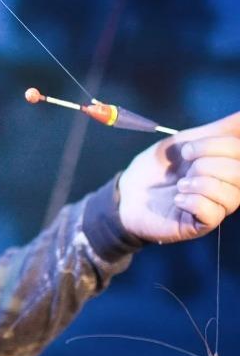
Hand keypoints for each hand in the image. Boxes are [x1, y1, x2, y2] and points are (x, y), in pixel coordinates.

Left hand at [118, 111, 239, 243]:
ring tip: (180, 184)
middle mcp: (228, 187)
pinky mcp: (201, 225)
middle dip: (207, 163)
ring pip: (231, 195)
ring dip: (200, 183)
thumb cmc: (157, 169)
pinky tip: (178, 199)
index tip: (188, 149)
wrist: (128, 192)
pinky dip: (194, 201)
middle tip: (184, 167)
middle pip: (239, 173)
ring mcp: (216, 208)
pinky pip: (212, 213)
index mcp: (227, 165)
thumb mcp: (186, 141)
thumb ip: (219, 129)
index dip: (215, 145)